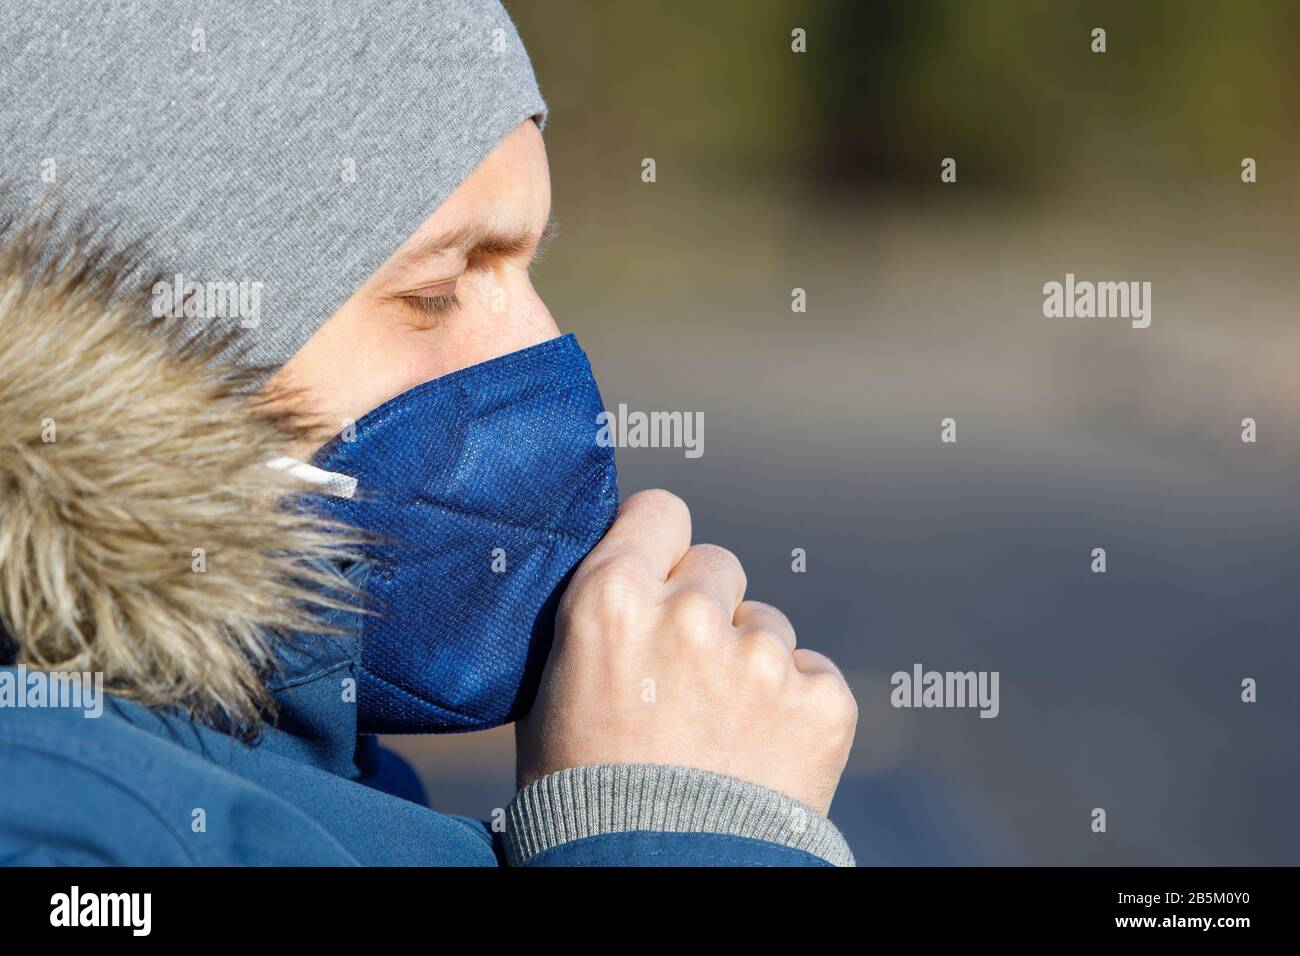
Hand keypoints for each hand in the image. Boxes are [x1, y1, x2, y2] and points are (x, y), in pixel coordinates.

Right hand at [517, 490, 855, 814]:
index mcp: (613, 600)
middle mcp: (691, 613)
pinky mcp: (820, 700)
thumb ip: (596, 619)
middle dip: (705, 608)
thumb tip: (623, 578)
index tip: (660, 574)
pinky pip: (812, 673)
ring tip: (720, 733)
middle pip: (717, 565)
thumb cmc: (581, 799)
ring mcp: (762, 656)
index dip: (660, 544)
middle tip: (683, 677)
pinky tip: (761, 753)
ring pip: (766, 624)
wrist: (653, 880)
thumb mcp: (551, 695)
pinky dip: (794, 706)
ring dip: (749, 662)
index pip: (659, 511)